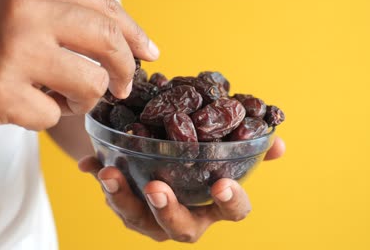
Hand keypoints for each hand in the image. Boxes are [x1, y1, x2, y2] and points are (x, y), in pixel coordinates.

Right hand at [0, 0, 158, 129]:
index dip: (134, 33)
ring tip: (61, 98)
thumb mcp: (12, 5)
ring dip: (83, 101)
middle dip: (125, 71)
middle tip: (122, 88)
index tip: (150, 53)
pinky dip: (45, 117)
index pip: (103, 6)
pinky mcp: (0, 94)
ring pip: (90, 85)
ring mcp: (12, 52)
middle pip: (108, 42)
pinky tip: (22, 106)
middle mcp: (23, 11)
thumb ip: (63, 13)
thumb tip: (128, 39)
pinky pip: (53, 116)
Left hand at [78, 137, 285, 242]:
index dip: (231, 202)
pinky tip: (91, 163)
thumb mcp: (223, 150)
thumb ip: (248, 148)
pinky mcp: (126, 207)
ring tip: (110, 174)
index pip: (232, 212)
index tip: (222, 186)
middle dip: (168, 211)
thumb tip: (278, 142)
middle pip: (179, 227)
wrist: (164, 161)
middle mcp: (184, 217)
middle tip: (157, 188)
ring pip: (137, 217)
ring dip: (122, 197)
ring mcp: (152, 217)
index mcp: (213, 205)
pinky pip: (113, 198)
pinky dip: (102, 179)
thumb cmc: (200, 159)